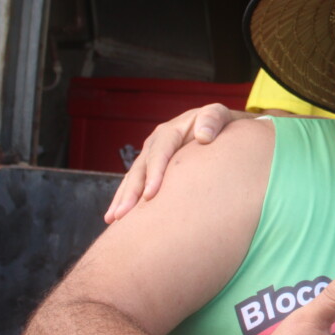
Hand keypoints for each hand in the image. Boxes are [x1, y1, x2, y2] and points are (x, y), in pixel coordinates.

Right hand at [104, 104, 242, 222]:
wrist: (218, 128)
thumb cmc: (220, 124)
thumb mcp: (219, 115)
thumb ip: (212, 120)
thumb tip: (203, 136)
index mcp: (170, 132)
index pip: (159, 154)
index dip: (154, 174)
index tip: (150, 196)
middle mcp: (155, 144)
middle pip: (140, 169)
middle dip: (130, 193)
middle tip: (122, 215)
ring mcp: (151, 157)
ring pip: (133, 179)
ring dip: (122, 199)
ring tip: (113, 220)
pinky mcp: (151, 169)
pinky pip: (136, 185)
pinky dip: (127, 200)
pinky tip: (119, 218)